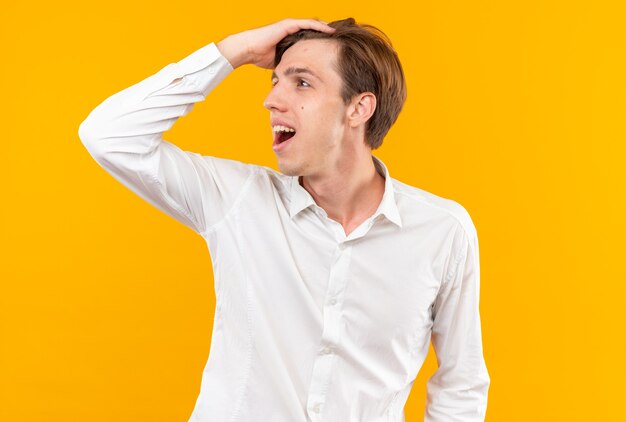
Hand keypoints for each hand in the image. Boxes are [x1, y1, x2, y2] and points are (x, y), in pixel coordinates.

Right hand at [217, 18, 334, 68]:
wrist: (249, 49)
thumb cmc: (260, 56)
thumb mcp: (281, 60)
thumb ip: (289, 63)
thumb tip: (297, 75)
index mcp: (290, 37)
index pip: (309, 37)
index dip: (320, 41)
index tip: (332, 46)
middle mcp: (292, 29)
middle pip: (313, 29)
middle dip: (326, 33)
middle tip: (340, 39)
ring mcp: (290, 25)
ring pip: (313, 24)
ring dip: (326, 28)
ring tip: (338, 33)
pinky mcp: (289, 24)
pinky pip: (308, 23)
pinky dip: (319, 26)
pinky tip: (329, 30)